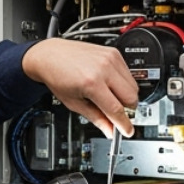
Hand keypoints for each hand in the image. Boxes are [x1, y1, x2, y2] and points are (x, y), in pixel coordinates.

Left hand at [22, 38, 137, 138]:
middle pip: (131, 97)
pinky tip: (109, 84)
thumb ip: (96, 118)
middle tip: (116, 113)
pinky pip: (128, 73)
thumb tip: (110, 130)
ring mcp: (110, 59)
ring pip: (133, 86)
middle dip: (126, 110)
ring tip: (109, 97)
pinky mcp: (113, 53)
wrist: (51, 55)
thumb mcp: (74, 103)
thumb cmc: (58, 76)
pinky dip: (123, 83)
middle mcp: (104, 68)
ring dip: (126, 96)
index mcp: (92, 83)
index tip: (127, 131)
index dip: (124, 124)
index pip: (116, 109)